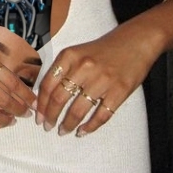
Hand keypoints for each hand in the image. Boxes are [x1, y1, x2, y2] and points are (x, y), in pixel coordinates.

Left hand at [36, 22, 157, 136]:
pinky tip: (83, 130)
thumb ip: (61, 70)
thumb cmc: (103, 50)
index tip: (37, 114)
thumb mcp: (77, 52)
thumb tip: (44, 95)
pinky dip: (90, 126)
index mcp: (69, 56)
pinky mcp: (119, 91)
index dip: (40, 103)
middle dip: (50, 116)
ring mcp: (102, 80)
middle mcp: (84, 67)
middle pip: (59, 98)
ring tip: (63, 130)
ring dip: (68, 124)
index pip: (47, 84)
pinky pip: (101, 115)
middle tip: (47, 125)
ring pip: (78, 109)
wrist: (135, 42)